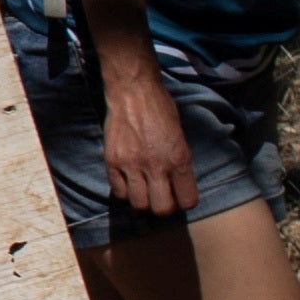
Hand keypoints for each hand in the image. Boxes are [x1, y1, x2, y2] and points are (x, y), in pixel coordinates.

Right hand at [94, 43, 197, 220]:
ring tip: (144, 191)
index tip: (181, 197)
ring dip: (143, 201)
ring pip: (139, 204)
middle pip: (161, 209)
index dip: (185, 202)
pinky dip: (125, 191)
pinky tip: (129, 181)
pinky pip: (118, 192)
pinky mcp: (112, 161)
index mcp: (179, 157)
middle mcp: (156, 164)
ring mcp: (131, 164)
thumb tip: (177, 184)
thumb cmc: (160, 108)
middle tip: (162, 198)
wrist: (133, 90)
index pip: (187, 200)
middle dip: (164, 207)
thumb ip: (179, 161)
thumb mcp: (180, 135)